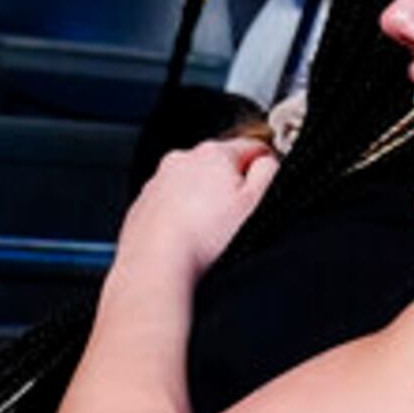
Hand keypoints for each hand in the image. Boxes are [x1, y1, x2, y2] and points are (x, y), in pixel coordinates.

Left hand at [116, 136, 275, 278]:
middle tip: (234, 221)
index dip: (264, 170)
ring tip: (208, 235)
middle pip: (220, 167)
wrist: (156, 265)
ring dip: (203, 205)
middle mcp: (182, 160)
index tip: (263, 193)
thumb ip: (269, 171)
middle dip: (230, 190)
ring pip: (192, 187)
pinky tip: (187, 239)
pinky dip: (180, 219)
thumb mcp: (256, 202)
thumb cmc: (205, 238)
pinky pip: (170, 206)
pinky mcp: (143, 205)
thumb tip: (267, 160)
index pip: (252, 147)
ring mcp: (158, 182)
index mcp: (214, 153)